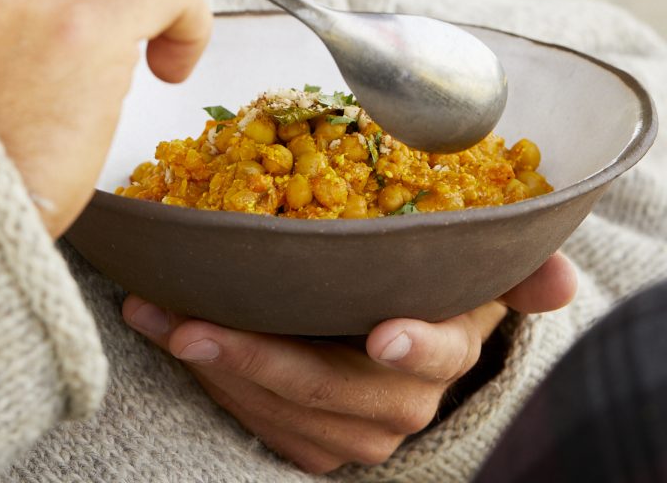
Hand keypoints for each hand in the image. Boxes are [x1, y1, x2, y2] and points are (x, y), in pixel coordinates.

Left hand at [122, 252, 575, 473]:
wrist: (401, 340)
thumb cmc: (432, 292)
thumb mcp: (473, 274)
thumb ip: (514, 273)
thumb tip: (559, 275)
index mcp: (444, 351)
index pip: (436, 356)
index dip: (413, 347)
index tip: (381, 335)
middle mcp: (400, 403)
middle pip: (328, 389)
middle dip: (257, 359)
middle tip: (192, 327)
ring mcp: (352, 432)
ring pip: (280, 410)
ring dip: (214, 368)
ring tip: (156, 318)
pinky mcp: (310, 441)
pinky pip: (258, 423)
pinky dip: (212, 383)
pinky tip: (171, 339)